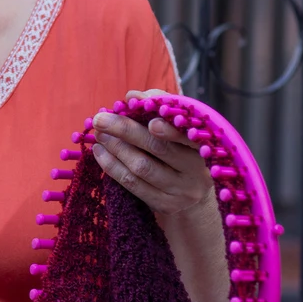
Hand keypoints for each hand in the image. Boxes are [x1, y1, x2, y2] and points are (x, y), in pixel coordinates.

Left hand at [90, 89, 214, 218]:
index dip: (170, 130)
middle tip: (101, 119)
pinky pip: (132, 185)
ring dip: (115, 148)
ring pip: (142, 167)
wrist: (192, 194)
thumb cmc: (180, 150)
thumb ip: (159, 105)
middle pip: (158, 149)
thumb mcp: (177, 128)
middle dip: (126, 131)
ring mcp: (180, 192)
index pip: (188, 138)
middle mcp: (196, 172)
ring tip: (98, 134)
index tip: (151, 121)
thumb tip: (132, 96)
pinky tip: (100, 153)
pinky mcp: (164, 205)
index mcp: (203, 148)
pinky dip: (112, 167)